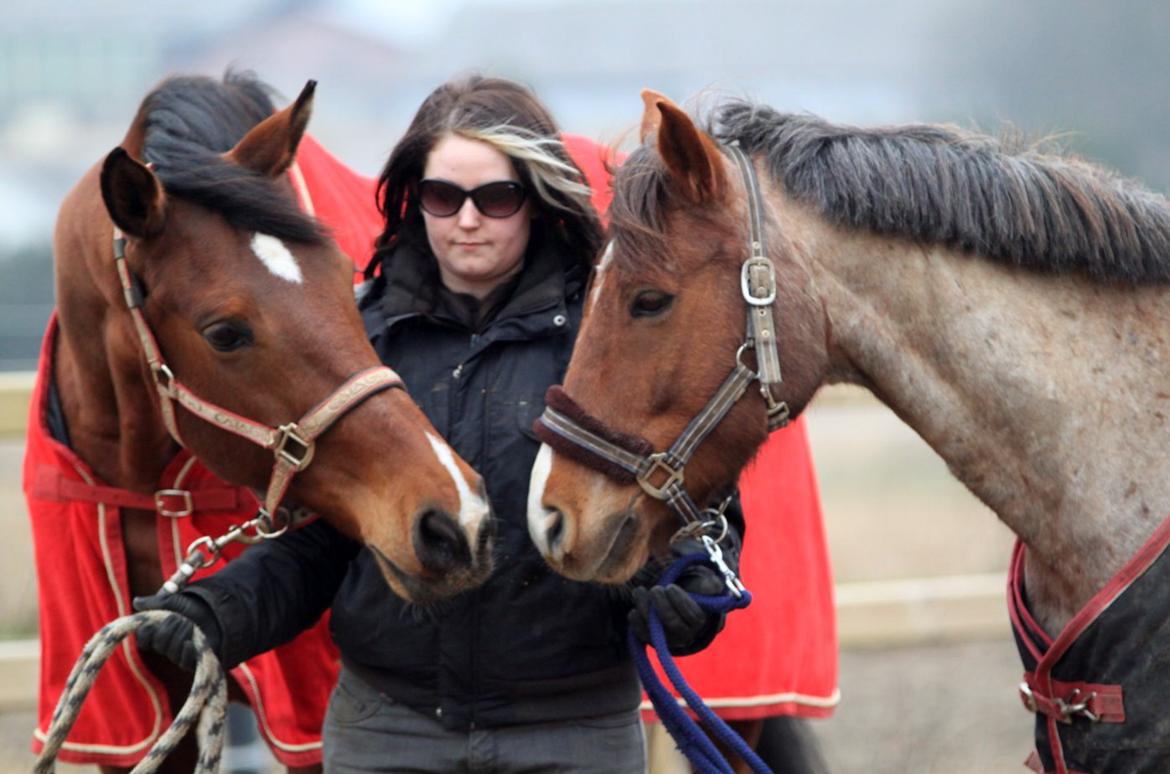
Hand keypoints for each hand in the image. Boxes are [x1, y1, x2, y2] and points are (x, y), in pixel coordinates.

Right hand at [132, 592, 222, 671]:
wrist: (218, 612)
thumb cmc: (194, 606)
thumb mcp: (174, 600)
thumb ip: (155, 602)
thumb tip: (136, 602)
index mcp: (158, 632)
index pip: (143, 639)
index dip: (145, 632)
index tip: (151, 623)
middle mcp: (166, 646)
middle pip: (158, 644)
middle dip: (168, 628)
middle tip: (180, 618)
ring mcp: (178, 655)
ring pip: (171, 651)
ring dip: (181, 634)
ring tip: (191, 624)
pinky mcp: (192, 662)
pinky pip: (183, 661)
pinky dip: (186, 650)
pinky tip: (191, 642)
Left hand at [628, 541, 730, 655]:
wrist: (668, 596)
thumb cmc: (685, 583)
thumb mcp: (698, 577)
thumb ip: (707, 579)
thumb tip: (715, 586)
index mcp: (699, 618)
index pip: (694, 616)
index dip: (681, 602)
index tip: (670, 587)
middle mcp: (686, 633)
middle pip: (673, 624)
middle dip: (662, 606)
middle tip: (655, 589)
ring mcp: (668, 639)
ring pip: (657, 630)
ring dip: (646, 610)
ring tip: (640, 592)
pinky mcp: (652, 640)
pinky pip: (643, 636)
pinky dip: (636, 622)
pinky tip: (634, 609)